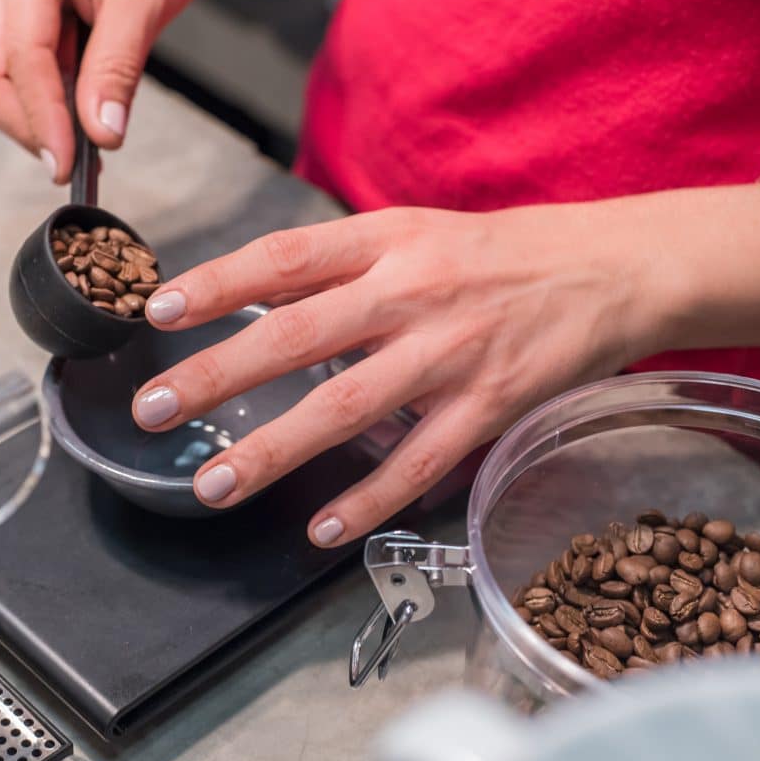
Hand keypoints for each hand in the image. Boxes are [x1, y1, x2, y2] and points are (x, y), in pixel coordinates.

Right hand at [0, 0, 197, 182]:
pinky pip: (22, 68)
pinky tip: (82, 112)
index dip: (42, 119)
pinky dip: (51, 98)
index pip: (20, 58)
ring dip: (40, 114)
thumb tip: (100, 131)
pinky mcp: (25, 16)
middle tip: (70, 160)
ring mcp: (9, 0)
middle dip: (26, 123)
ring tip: (88, 133)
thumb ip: (117, 65)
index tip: (64, 165)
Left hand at [130, 200, 677, 546]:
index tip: (157, 311)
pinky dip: (367, 498)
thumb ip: (331, 266)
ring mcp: (451, 353)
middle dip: (217, 374)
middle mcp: (412, 292)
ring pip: (347, 407)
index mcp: (385, 241)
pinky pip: (418, 461)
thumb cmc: (492, 255)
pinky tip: (320, 527)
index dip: (218, 284)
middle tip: (153, 408)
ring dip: (273, 450)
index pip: (284, 256)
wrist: (607, 271)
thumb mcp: (408, 233)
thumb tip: (247, 295)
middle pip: (298, 335)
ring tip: (213, 483)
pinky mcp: (489, 405)